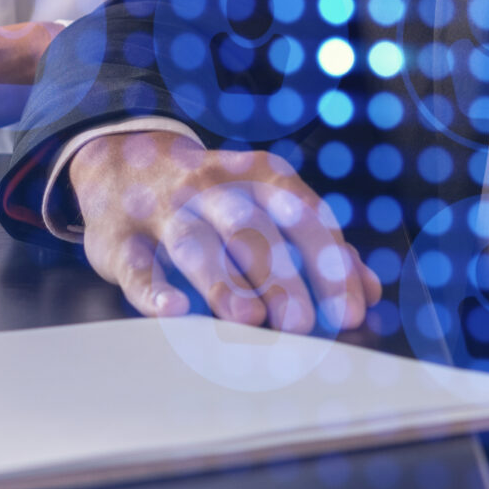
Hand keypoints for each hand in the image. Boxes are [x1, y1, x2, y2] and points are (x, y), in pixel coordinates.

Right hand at [69, 132, 380, 334]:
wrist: (120, 166)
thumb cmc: (210, 199)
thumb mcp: (263, 204)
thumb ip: (316, 245)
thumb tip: (369, 289)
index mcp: (255, 175)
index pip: (300, 214)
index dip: (326, 262)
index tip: (349, 309)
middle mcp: (210, 187)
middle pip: (249, 228)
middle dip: (280, 274)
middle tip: (304, 323)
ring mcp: (162, 211)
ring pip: (195, 242)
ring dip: (223, 279)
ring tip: (250, 317)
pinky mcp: (119, 239)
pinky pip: (137, 264)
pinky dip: (154, 290)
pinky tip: (174, 311)